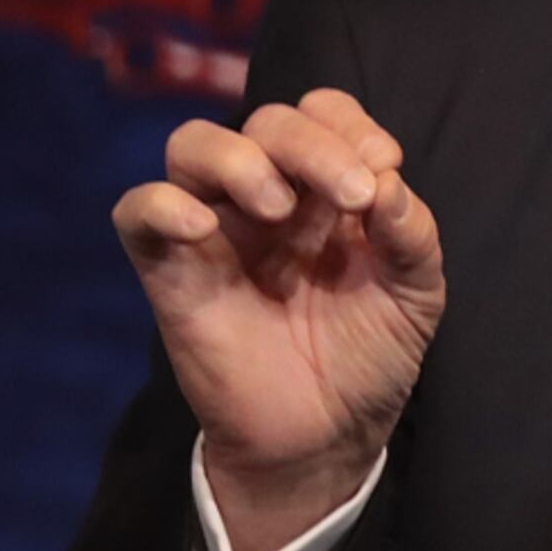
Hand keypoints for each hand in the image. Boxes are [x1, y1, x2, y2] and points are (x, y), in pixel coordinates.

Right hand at [112, 87, 445, 550]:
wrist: (324, 439)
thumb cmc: (369, 358)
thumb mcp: (415, 295)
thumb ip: (412, 234)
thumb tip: (389, 181)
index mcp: (325, 189)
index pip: (321, 111)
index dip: (348, 124)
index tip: (381, 167)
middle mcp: (267, 195)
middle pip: (266, 121)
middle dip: (310, 144)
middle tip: (350, 196)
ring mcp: (214, 228)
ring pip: (193, 145)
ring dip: (238, 158)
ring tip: (277, 208)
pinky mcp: (169, 270)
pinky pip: (137, 211)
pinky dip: (160, 204)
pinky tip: (203, 228)